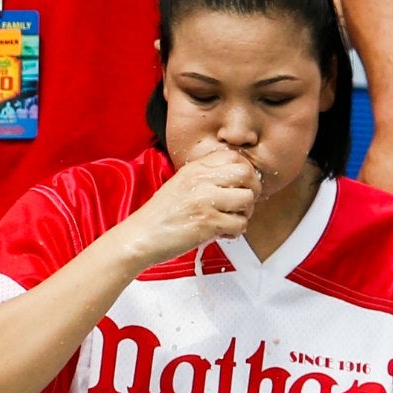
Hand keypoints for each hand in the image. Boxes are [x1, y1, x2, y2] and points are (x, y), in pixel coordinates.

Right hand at [127, 147, 258, 265]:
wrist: (140, 236)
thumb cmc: (160, 215)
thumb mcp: (180, 185)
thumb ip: (206, 178)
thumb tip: (239, 179)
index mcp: (193, 169)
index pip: (233, 156)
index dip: (245, 170)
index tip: (239, 185)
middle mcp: (200, 180)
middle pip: (246, 173)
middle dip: (251, 190)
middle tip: (241, 204)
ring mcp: (204, 200)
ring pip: (247, 199)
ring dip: (244, 213)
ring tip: (230, 220)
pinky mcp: (208, 222)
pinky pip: (240, 224)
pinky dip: (234, 232)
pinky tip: (221, 232)